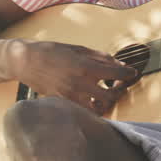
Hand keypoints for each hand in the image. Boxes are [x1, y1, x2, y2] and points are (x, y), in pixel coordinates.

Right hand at [13, 39, 140, 115]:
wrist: (27, 62)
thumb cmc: (53, 51)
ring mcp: (70, 96)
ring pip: (97, 109)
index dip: (128, 74)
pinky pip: (83, 111)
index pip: (115, 73)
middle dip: (119, 92)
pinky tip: (92, 100)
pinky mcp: (63, 103)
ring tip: (106, 95)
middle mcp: (79, 83)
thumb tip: (118, 63)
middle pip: (110, 96)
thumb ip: (100, 57)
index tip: (133, 73)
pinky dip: (91, 108)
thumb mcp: (79, 49)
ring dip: (106, 104)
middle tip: (120, 86)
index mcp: (85, 66)